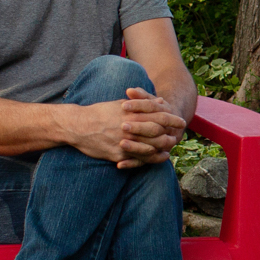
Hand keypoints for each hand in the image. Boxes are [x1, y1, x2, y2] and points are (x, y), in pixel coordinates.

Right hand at [67, 89, 184, 166]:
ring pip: (150, 146)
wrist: (78, 125)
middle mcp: (130, 127)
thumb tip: (160, 101)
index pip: (158, 116)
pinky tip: (157, 157)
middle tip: (178, 136)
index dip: (172, 119)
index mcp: (131, 113)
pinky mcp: (118, 153)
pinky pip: (137, 158)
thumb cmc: (100, 112)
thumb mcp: (120, 104)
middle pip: (157, 132)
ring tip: (170, 147)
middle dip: (170, 134)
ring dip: (162, 148)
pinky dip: (149, 158)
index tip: (181, 121)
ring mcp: (124, 141)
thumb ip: (141, 104)